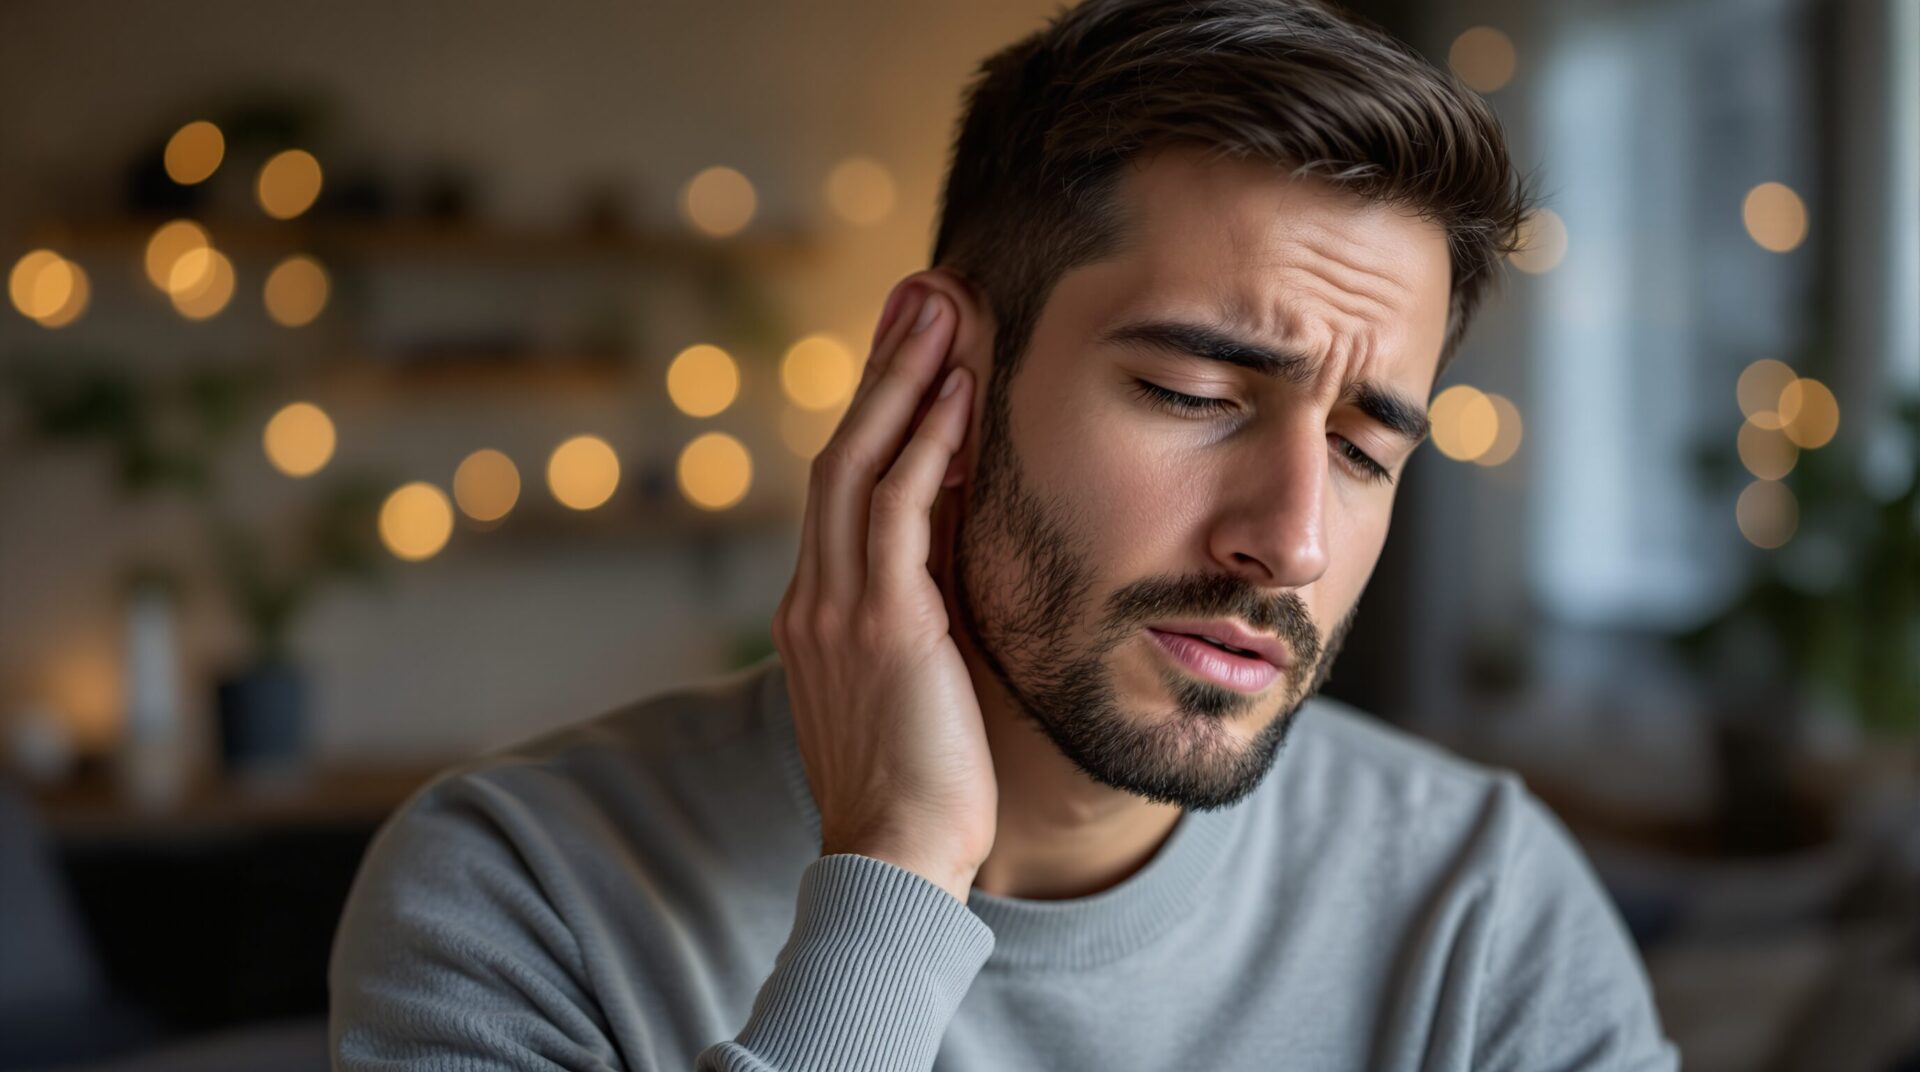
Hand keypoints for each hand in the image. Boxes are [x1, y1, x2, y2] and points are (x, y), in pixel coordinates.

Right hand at [771, 281, 993, 903]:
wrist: (901, 861)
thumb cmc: (926, 784)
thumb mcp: (917, 677)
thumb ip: (926, 607)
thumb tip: (969, 540)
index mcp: (817, 611)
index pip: (844, 488)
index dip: (877, 412)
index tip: (912, 353)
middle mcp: (813, 597)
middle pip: (839, 454)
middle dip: (881, 370)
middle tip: (919, 295)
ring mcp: (837, 608)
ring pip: (857, 465)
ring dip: (901, 381)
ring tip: (940, 310)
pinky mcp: (880, 624)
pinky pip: (897, 509)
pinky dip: (927, 443)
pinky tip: (958, 392)